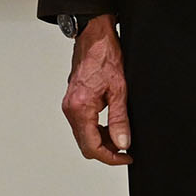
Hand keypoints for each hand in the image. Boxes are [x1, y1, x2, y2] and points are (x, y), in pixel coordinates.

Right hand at [61, 14, 131, 164]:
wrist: (93, 38)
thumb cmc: (105, 58)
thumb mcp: (119, 91)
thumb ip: (120, 120)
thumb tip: (122, 144)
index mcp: (80, 108)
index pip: (92, 147)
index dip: (111, 158)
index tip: (126, 156)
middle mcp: (70, 108)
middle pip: (85, 145)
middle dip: (106, 151)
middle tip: (125, 147)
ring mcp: (69, 105)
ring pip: (83, 136)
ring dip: (101, 140)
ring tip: (121, 133)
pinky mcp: (72, 101)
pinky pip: (82, 124)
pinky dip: (96, 129)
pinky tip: (110, 123)